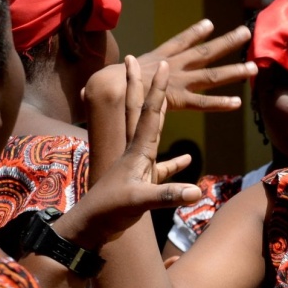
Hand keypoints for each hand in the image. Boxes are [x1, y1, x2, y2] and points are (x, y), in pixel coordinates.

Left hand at [59, 58, 201, 249]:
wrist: (91, 228)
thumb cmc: (110, 212)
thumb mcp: (140, 202)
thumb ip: (168, 195)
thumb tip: (196, 191)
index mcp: (137, 150)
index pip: (150, 112)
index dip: (157, 88)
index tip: (161, 63)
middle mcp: (135, 151)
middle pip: (138, 110)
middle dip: (138, 84)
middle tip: (134, 59)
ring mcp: (137, 165)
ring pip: (148, 131)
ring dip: (154, 113)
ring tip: (160, 99)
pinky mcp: (141, 182)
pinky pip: (162, 167)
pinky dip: (174, 162)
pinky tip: (186, 159)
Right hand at [84, 19, 255, 115]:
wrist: (103, 87)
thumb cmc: (101, 85)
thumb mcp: (112, 79)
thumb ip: (115, 84)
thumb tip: (92, 91)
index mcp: (156, 59)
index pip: (179, 42)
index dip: (195, 33)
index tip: (209, 23)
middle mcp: (171, 66)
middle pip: (204, 52)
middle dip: (226, 42)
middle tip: (246, 31)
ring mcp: (176, 81)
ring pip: (211, 75)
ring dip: (233, 71)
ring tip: (254, 68)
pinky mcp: (176, 98)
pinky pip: (203, 103)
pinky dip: (220, 103)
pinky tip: (238, 102)